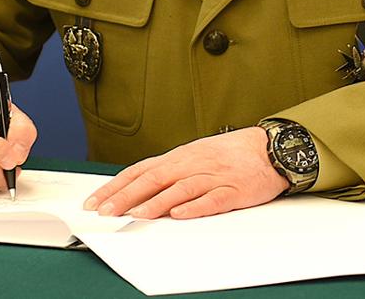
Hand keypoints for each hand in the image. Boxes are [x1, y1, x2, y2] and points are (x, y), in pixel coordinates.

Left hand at [83, 127, 289, 218]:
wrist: (270, 148)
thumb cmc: (229, 155)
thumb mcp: (194, 156)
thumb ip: (168, 172)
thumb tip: (136, 190)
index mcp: (180, 157)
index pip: (140, 170)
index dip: (116, 186)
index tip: (95, 201)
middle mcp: (192, 164)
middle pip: (154, 179)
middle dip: (127, 196)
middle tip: (106, 211)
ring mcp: (213, 177)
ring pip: (180, 189)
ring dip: (156, 203)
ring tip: (136, 215)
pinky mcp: (233, 190)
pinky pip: (212, 199)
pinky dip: (195, 207)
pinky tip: (180, 214)